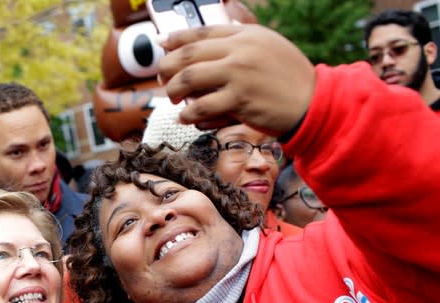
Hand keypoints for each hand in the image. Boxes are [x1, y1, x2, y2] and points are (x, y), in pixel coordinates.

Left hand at [157, 24, 315, 135]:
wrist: (314, 102)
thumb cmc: (289, 77)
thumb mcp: (270, 43)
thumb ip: (244, 29)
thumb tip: (226, 6)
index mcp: (245, 35)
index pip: (201, 32)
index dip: (176, 39)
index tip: (162, 45)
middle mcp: (240, 50)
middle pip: (187, 55)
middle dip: (167, 68)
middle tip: (164, 80)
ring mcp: (238, 75)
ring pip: (188, 79)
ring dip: (173, 91)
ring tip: (174, 99)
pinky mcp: (239, 100)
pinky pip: (200, 107)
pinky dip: (187, 114)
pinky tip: (186, 117)